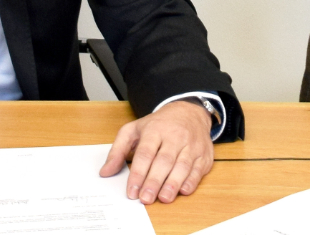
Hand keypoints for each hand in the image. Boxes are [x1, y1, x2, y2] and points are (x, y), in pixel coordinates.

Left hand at [99, 100, 213, 204]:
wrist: (189, 112)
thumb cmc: (159, 125)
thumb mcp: (134, 130)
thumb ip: (118, 150)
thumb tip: (105, 172)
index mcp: (155, 130)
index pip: (145, 153)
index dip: (138, 173)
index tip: (132, 191)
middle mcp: (175, 136)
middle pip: (164, 160)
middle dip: (154, 181)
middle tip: (146, 198)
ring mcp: (191, 145)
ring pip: (183, 165)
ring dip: (173, 184)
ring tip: (163, 198)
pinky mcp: (203, 154)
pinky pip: (198, 169)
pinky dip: (192, 181)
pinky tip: (183, 191)